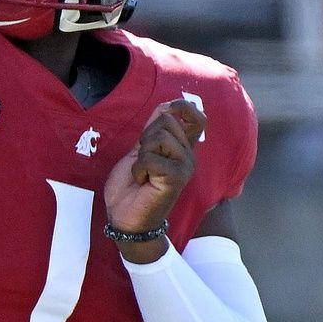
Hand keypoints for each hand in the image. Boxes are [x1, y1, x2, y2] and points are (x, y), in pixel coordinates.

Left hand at [104, 99, 205, 260]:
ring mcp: (185, 166)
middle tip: (144, 161)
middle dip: (146, 137)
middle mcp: (188, 156)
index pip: (197, 119)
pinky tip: (143, 181)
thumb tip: (167, 106)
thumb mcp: (140, 150)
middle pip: (167, 122)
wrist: (125, 215)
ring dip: (142, 154)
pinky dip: (139, 168)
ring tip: (144, 172)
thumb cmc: (132, 185)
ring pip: (159, 137)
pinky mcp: (177, 177)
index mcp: (181, 148)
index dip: (183, 107)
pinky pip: (151, 157)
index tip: (169, 108)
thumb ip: (153, 129)